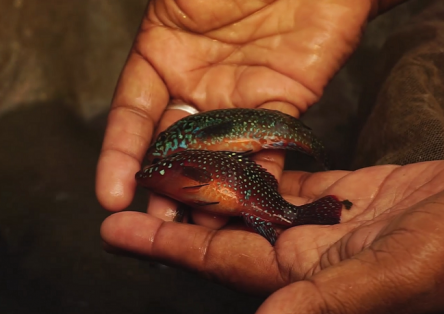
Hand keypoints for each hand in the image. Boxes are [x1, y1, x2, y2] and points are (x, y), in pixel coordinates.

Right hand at [95, 0, 369, 226]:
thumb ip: (158, 32)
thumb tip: (135, 66)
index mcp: (163, 57)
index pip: (134, 115)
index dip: (121, 155)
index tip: (111, 194)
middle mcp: (198, 85)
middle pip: (174, 145)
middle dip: (164, 185)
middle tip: (159, 223)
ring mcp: (239, 99)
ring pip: (218, 155)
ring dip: (209, 193)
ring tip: (199, 230)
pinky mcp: (283, 105)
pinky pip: (267, 147)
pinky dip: (258, 177)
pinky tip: (247, 205)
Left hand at [101, 158, 443, 312]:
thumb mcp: (398, 274)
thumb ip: (330, 296)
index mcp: (310, 276)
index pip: (222, 262)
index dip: (170, 247)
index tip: (117, 230)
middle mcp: (308, 253)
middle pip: (225, 232)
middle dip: (175, 213)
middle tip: (127, 189)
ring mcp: (327, 222)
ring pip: (255, 204)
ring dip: (212, 187)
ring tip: (171, 165)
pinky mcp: (349, 195)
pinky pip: (293, 181)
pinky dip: (262, 169)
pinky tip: (236, 154)